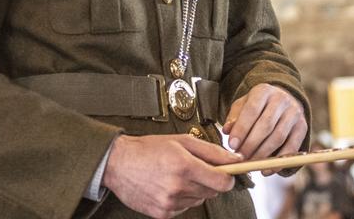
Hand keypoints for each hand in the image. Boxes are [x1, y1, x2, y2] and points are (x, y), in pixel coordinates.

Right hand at [101, 134, 238, 218]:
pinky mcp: (162, 214)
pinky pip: (184, 208)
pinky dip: (181, 199)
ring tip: (177, 176)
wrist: (118, 163)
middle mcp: (178, 187)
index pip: (223, 182)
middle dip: (209, 181)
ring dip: (194, 189)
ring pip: (198, 200)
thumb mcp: (181, 141)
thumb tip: (235, 158)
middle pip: (212, 192)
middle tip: (194, 169)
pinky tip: (168, 186)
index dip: (229, 177)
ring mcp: (170, 203)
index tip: (227, 173)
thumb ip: (211, 150)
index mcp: (185, 166)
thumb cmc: (148, 149)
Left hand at [222, 84, 307, 168]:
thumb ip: (234, 117)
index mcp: (263, 91)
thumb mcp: (243, 105)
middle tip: (240, 158)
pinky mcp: (302, 127)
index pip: (252, 110)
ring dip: (263, 154)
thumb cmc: (257, 106)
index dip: (242, 129)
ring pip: (278, 137)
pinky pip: (292, 148)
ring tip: (250, 164)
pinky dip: (278, 162)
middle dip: (251, 144)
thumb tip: (227, 131)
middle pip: (266, 125)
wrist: (283, 99)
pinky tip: (266, 170)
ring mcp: (294, 113)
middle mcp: (281, 99)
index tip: (232, 145)